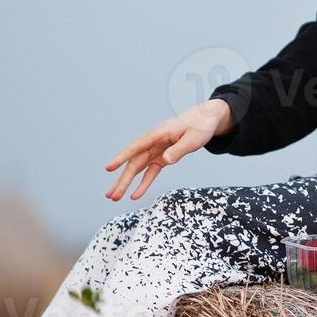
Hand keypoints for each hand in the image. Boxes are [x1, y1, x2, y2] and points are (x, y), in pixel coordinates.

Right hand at [105, 98, 232, 201]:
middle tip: (110, 195)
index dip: (121, 157)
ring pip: (138, 168)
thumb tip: (165, 160)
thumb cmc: (200, 126)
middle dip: (122, 179)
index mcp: (158, 134)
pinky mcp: (162, 157)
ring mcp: (156, 150)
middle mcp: (153, 142)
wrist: (207, 119)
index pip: (136, 147)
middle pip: (134, 162)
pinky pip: (150, 172)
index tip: (109, 168)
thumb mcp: (193, 138)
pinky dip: (143, 183)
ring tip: (114, 197)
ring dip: (126, 183)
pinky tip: (135, 195)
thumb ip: (179, 150)